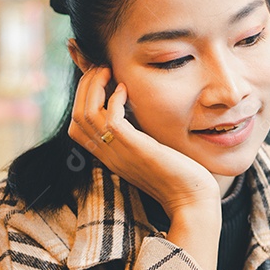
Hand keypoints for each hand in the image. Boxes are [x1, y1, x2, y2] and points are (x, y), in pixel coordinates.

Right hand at [66, 67, 220, 214]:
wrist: (192, 201)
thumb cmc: (179, 176)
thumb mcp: (150, 152)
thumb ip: (139, 136)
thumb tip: (137, 112)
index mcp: (110, 156)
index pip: (77, 126)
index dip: (81, 98)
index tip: (98, 79)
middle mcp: (109, 155)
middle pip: (77, 116)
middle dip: (84, 86)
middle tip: (100, 69)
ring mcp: (120, 153)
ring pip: (86, 114)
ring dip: (94, 86)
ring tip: (108, 71)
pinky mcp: (136, 148)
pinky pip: (110, 119)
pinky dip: (113, 99)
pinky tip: (125, 89)